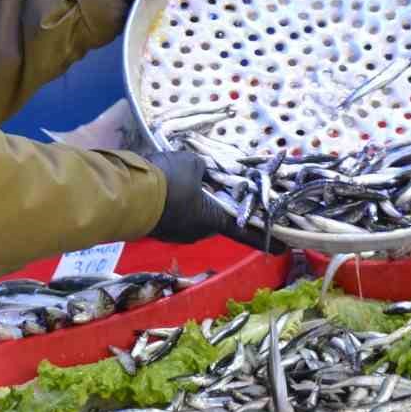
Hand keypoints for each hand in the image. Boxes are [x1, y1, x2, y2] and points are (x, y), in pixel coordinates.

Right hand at [144, 152, 284, 252]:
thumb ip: (203, 169)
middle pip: (216, 217)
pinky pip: (173, 212)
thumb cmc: (168, 181)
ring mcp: (175, 233)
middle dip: (217, 202)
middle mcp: (197, 232)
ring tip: (183, 178)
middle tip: (216, 185)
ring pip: (192, 214)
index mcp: (212, 220)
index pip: (247, 231)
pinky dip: (174, 199)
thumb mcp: (191, 164)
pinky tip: (165, 183)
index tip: (285, 247)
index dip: (267, 238)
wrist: (125, 195)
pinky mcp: (157, 228)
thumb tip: (200, 173)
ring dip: (192, 199)